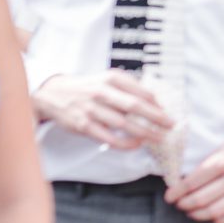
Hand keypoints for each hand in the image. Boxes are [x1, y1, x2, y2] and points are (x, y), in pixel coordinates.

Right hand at [32, 70, 173, 148]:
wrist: (53, 94)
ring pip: (123, 124)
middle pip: (134, 107)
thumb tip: (154, 101)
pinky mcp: (84, 125)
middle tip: (170, 125)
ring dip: (144, 132)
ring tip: (159, 137)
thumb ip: (128, 87)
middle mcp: (102, 92)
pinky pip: (109, 137)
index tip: (168, 112)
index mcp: (111, 78)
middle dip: (156, 117)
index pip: (140, 91)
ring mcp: (92, 110)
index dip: (157, 103)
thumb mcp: (106, 79)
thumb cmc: (87, 87)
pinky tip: (136, 144)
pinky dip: (125, 143)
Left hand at [165, 122, 223, 222]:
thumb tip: (183, 183)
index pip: (191, 183)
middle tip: (179, 204)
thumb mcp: (222, 148)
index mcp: (223, 161)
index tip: (169, 197)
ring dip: (198, 214)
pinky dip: (219, 221)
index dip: (176, 192)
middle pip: (200, 200)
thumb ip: (205, 165)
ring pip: (214, 212)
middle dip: (184, 204)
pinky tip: (213, 216)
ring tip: (191, 211)